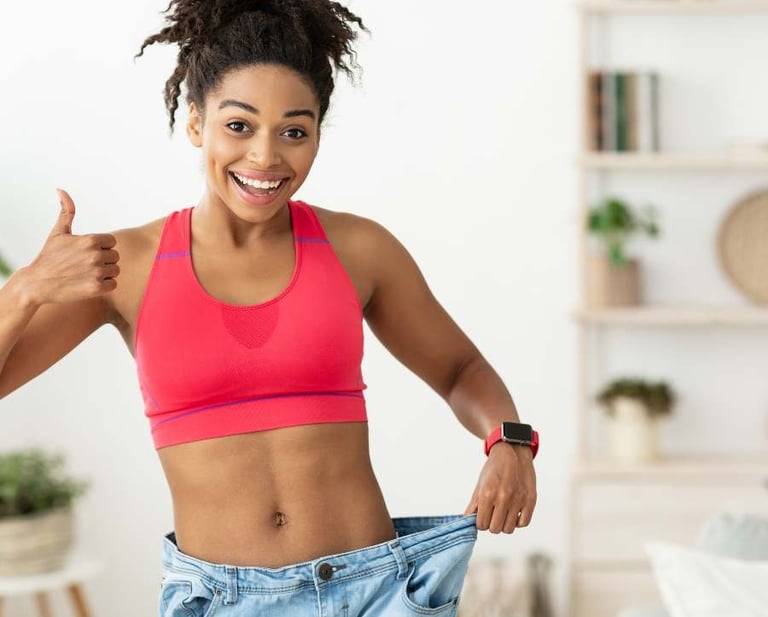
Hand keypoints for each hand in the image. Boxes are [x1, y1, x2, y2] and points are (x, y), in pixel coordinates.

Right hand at [20, 189, 119, 305]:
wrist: (37, 283)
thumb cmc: (49, 257)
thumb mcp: (58, 232)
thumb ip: (66, 211)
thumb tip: (61, 190)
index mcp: (90, 240)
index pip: (112, 242)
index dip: (102, 247)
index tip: (87, 252)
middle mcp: (95, 255)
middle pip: (115, 256)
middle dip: (103, 260)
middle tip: (85, 265)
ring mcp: (96, 272)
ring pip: (115, 271)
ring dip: (105, 273)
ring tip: (86, 274)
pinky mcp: (96, 288)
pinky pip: (113, 284)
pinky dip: (104, 285)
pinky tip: (89, 283)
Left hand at [463, 442, 536, 533]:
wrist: (513, 453)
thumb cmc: (494, 469)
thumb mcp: (480, 485)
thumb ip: (474, 505)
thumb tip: (468, 521)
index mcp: (487, 494)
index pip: (481, 524)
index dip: (480, 522)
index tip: (482, 517)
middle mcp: (503, 498)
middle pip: (495, 529)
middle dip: (492, 524)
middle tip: (493, 515)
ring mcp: (518, 500)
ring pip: (508, 529)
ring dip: (504, 524)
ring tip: (503, 513)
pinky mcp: (530, 500)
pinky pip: (523, 523)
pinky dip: (517, 521)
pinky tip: (513, 513)